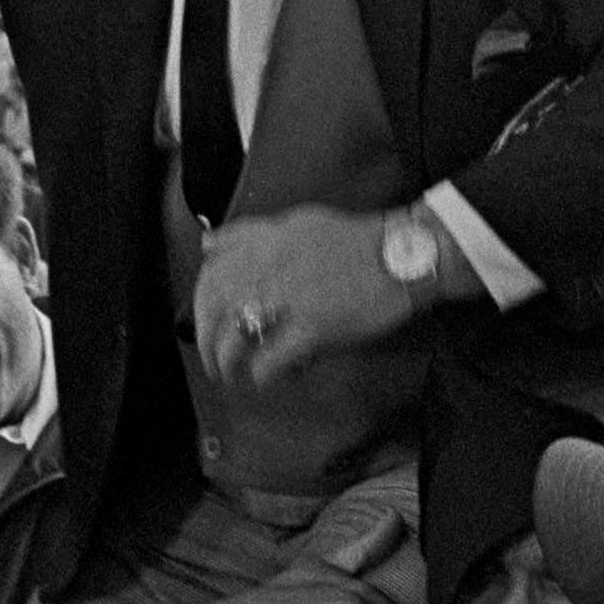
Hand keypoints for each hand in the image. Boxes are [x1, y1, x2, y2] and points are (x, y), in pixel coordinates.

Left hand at [194, 206, 427, 385]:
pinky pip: (271, 360)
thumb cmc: (355, 242)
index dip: (199, 302)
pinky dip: (262, 375)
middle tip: (213, 360)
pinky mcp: (313, 328)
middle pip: (214, 308)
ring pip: (235, 338)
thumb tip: (208, 243)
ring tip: (232, 377)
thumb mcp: (299, 223)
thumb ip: (252, 234)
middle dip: (205, 340)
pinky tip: (267, 380)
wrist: (403, 256)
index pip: (211, 271)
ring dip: (227, 364)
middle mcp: (270, 267)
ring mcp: (291, 298)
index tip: (204, 321)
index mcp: (266, 241)